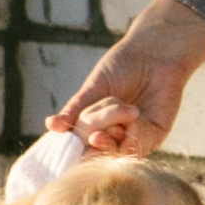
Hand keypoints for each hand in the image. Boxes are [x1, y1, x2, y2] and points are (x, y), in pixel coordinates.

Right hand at [46, 0, 204, 156]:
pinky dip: (132, 133)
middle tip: (96, 131)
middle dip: (95, 140)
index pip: (79, 147)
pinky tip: (134, 113)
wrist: (153, 52)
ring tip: (123, 109)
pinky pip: (137, 147)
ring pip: (115, 151)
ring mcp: (132, 139)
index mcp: (94, 126)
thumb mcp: (93, 88)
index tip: (73, 140)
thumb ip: (74, 110)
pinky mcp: (153, 137)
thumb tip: (50, 125)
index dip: (75, 149)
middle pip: (96, 152)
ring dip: (113, 133)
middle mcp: (112, 137)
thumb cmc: (121, 67)